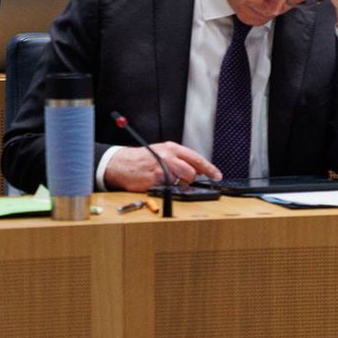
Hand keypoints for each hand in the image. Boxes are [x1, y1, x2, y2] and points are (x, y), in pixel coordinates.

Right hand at [102, 142, 221, 190]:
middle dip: (190, 179)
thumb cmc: (143, 158)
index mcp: (172, 148)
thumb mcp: (163, 151)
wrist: (120, 163)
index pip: (197, 159)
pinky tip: (159, 183)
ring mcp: (160, 170)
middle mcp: (168, 158)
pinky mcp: (153, 182)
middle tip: (183, 179)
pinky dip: (167, 189)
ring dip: (178, 185)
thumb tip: (198, 170)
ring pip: (181, 183)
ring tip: (166, 179)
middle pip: (191, 173)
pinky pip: (168, 189)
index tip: (217, 176)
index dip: (209, 169)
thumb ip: (181, 159)